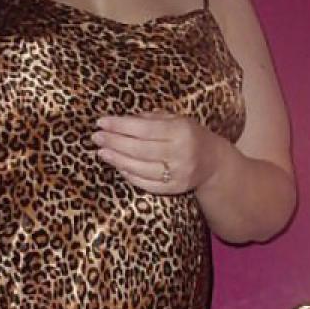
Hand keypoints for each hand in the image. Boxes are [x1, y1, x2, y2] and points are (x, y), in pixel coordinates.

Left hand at [90, 110, 235, 194]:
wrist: (213, 162)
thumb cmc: (188, 135)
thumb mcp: (175, 119)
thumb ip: (149, 118)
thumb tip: (117, 121)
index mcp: (181, 131)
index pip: (144, 128)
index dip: (120, 125)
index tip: (101, 122)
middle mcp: (181, 153)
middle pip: (139, 149)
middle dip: (114, 142)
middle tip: (96, 137)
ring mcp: (178, 174)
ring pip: (140, 168)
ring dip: (117, 160)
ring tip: (101, 152)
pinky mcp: (174, 189)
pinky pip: (146, 183)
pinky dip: (129, 175)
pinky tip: (118, 166)